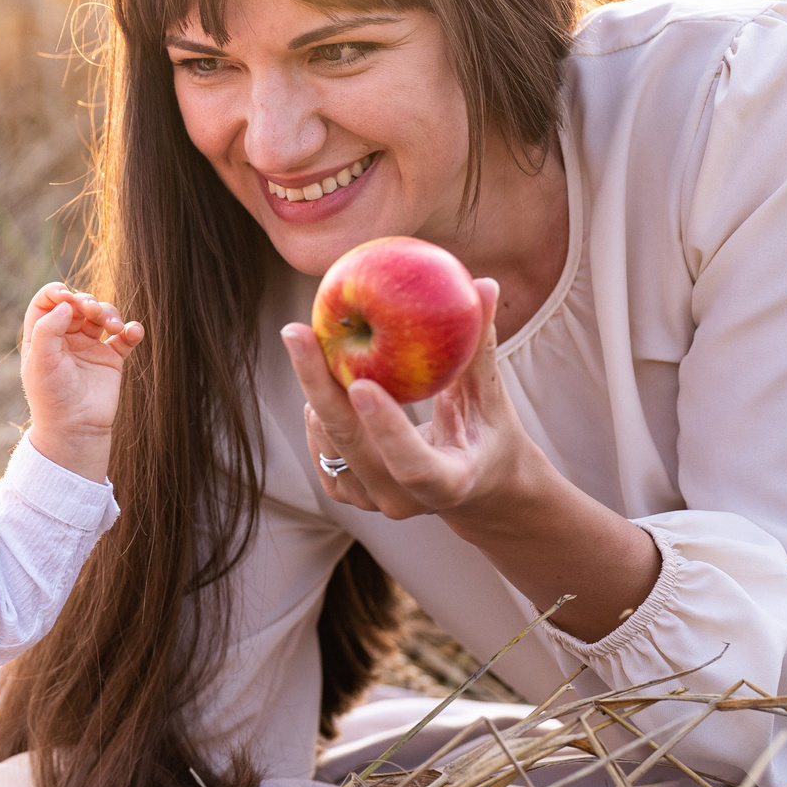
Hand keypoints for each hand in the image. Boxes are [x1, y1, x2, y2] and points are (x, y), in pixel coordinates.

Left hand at [20, 283, 143, 481]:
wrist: (75, 428)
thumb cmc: (52, 396)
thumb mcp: (40, 361)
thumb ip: (48, 328)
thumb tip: (66, 303)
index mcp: (42, 336)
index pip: (47, 302)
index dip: (56, 292)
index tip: (67, 296)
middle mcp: (65, 338)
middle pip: (78, 304)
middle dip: (87, 302)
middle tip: (92, 311)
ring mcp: (89, 347)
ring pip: (102, 315)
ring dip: (110, 313)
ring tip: (113, 327)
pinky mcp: (111, 359)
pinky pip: (125, 337)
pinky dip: (131, 330)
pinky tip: (132, 332)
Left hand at [282, 277, 534, 522]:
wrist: (476, 488)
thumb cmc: (487, 432)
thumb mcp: (489, 396)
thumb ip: (481, 346)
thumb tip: (483, 283)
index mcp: (449, 483)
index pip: (412, 463)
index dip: (386, 428)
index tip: (361, 383)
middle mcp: (405, 501)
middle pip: (352, 445)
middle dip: (320, 387)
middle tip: (297, 332)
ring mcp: (374, 502)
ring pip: (329, 446)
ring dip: (316, 395)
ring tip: (316, 348)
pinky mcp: (350, 496)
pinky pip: (321, 453)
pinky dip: (316, 415)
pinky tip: (321, 383)